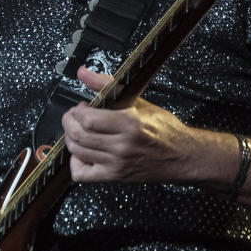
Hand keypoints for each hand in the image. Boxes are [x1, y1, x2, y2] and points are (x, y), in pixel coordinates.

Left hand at [62, 66, 203, 182]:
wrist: (181, 156)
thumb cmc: (162, 128)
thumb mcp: (137, 100)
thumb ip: (106, 85)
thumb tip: (82, 73)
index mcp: (130, 124)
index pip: (88, 119)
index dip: (78, 111)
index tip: (82, 106)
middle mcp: (122, 146)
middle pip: (79, 136)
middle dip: (69, 122)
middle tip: (74, 116)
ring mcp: (118, 164)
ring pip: (77, 152)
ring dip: (70, 138)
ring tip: (79, 130)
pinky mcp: (115, 177)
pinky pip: (82, 174)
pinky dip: (76, 162)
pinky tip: (84, 152)